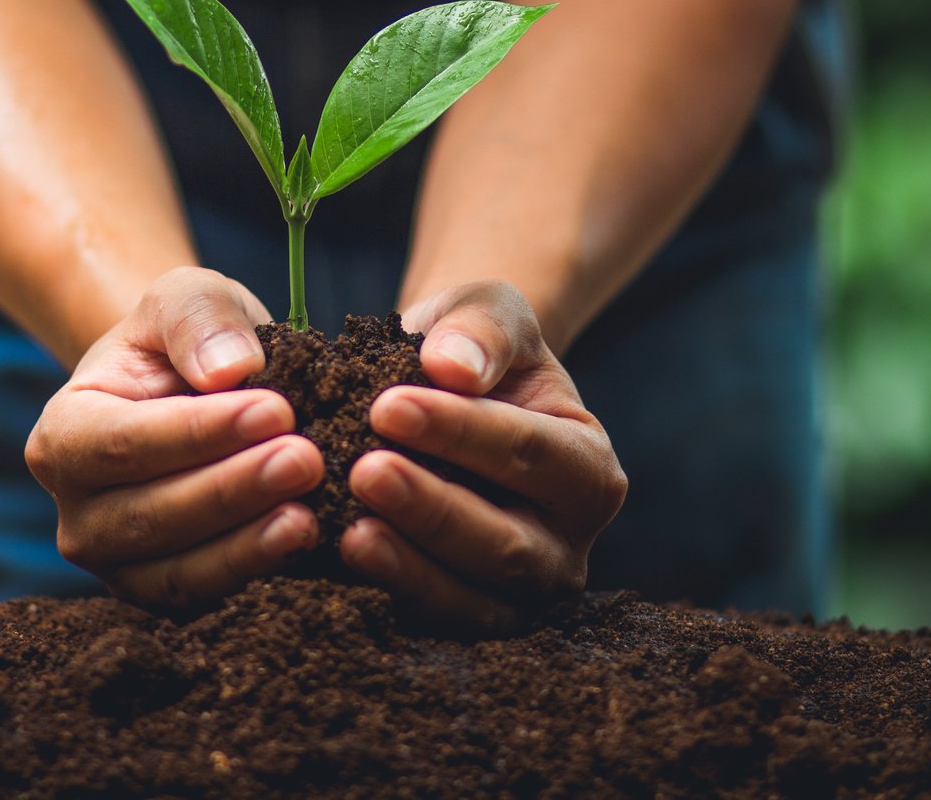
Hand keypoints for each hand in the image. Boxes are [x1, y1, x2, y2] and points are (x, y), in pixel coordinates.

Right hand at [25, 267, 322, 611]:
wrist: (195, 392)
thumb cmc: (185, 341)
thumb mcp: (186, 298)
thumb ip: (199, 319)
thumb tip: (229, 370)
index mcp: (62, 436)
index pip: (126, 441)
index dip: (200, 432)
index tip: (276, 410)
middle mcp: (75, 513)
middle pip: (150, 514)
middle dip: (233, 489)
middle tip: (307, 461)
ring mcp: (116, 564)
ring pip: (176, 569)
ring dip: (245, 545)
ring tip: (310, 514)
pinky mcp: (165, 594)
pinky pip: (204, 597)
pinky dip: (253, 574)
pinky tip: (306, 542)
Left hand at [340, 281, 626, 630]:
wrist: (443, 396)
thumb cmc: (474, 352)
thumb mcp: (488, 312)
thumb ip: (483, 329)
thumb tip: (454, 366)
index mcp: (589, 470)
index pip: (529, 452)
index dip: (460, 432)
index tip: (388, 406)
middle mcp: (567, 544)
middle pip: (506, 541)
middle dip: (432, 508)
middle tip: (364, 471)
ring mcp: (520, 593)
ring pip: (472, 597)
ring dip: (409, 565)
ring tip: (350, 530)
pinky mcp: (468, 616)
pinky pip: (432, 617)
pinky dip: (389, 590)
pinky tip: (340, 554)